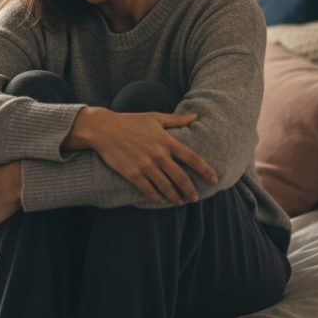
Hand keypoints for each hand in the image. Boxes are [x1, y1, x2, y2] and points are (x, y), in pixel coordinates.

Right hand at [66, 108, 217, 204]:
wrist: (104, 129)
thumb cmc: (130, 121)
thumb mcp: (155, 117)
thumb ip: (177, 120)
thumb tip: (196, 116)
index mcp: (166, 140)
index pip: (192, 158)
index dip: (205, 170)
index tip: (214, 180)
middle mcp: (158, 154)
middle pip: (181, 177)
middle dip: (190, 191)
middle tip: (195, 198)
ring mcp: (145, 165)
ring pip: (166, 187)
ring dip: (175, 197)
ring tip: (180, 201)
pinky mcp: (132, 174)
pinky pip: (148, 190)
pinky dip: (157, 197)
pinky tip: (161, 200)